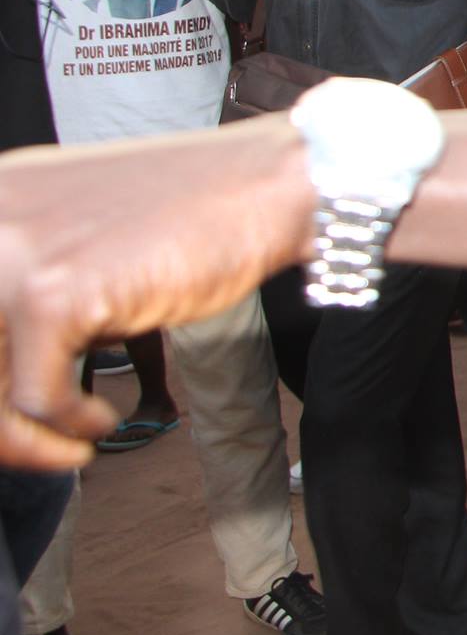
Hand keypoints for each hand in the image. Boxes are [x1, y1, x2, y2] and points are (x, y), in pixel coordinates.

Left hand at [0, 119, 309, 468]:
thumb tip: (13, 355)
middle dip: (1, 416)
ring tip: (70, 446)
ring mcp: (15, 254)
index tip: (20, 408)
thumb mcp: (90, 235)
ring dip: (23, 439)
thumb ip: (42, 275)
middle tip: (41, 443)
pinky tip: (100, 422)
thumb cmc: (202, 212)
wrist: (271, 187)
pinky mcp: (54, 294)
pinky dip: (68, 428)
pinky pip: (35, 398)